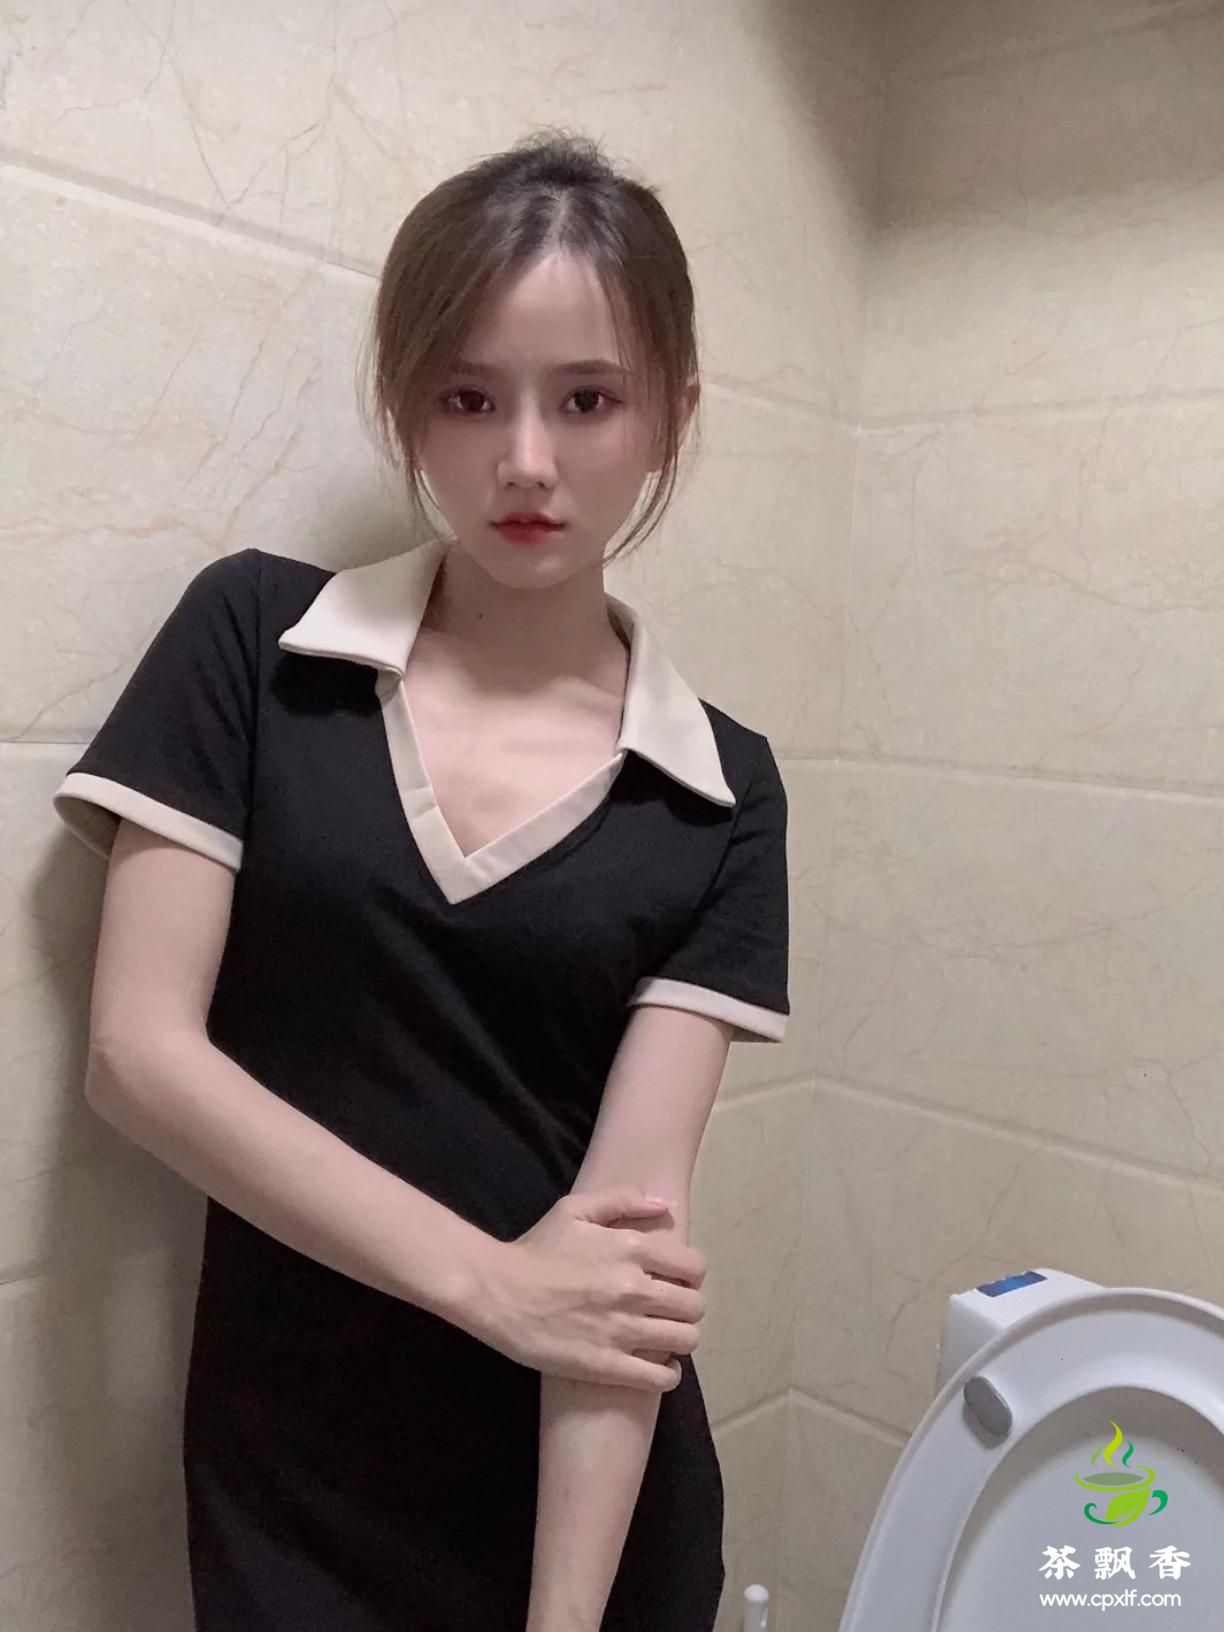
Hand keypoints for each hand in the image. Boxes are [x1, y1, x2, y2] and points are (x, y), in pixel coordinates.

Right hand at [465, 1187, 706, 1391]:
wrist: (497, 1292)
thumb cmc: (537, 1249)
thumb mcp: (576, 1209)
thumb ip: (624, 1199)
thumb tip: (666, 1204)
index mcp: (631, 1249)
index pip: (694, 1268)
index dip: (689, 1276)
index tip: (675, 1282)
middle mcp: (634, 1289)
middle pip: (694, 1307)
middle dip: (687, 1308)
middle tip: (669, 1312)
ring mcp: (622, 1330)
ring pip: (685, 1341)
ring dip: (681, 1340)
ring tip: (664, 1338)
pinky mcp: (606, 1365)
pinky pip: (660, 1378)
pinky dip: (667, 1374)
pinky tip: (656, 1368)